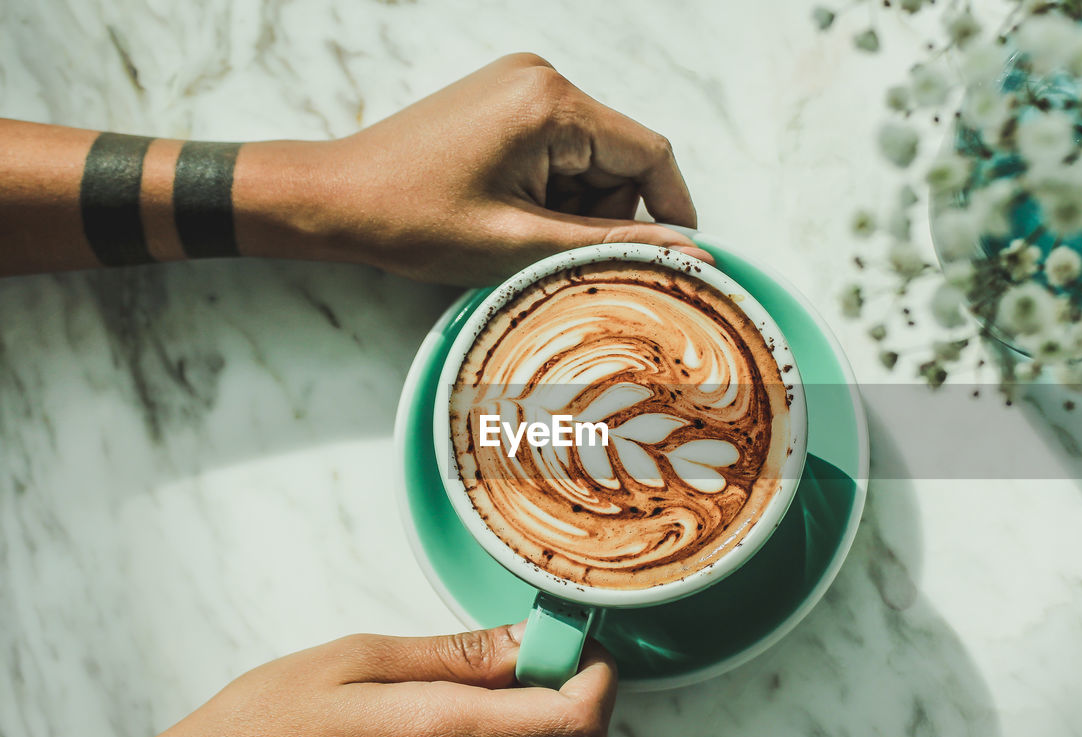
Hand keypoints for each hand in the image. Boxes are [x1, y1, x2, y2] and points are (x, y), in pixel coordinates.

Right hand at [91, 625, 616, 736]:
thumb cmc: (256, 730)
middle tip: (529, 638)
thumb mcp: (357, 658)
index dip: (597, 677)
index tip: (575, 637)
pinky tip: (443, 704)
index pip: (575, 724)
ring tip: (472, 667)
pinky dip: (493, 736)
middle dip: (566, 685)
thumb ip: (456, 654)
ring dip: (529, 710)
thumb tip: (530, 639)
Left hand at [263, 52, 711, 284]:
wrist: (337, 197)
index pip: (651, 154)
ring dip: (573, 205)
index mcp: (551, 104)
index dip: (672, 210)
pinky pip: (560, 147)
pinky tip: (507, 209)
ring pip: (591, 158)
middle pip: (621, 158)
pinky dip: (550, 188)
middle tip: (552, 249)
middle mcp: (542, 78)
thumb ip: (611, 244)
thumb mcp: (523, 242)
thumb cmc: (415, 220)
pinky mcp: (505, 97)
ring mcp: (521, 83)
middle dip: (604, 213)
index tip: (674, 259)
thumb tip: (689, 253)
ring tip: (516, 230)